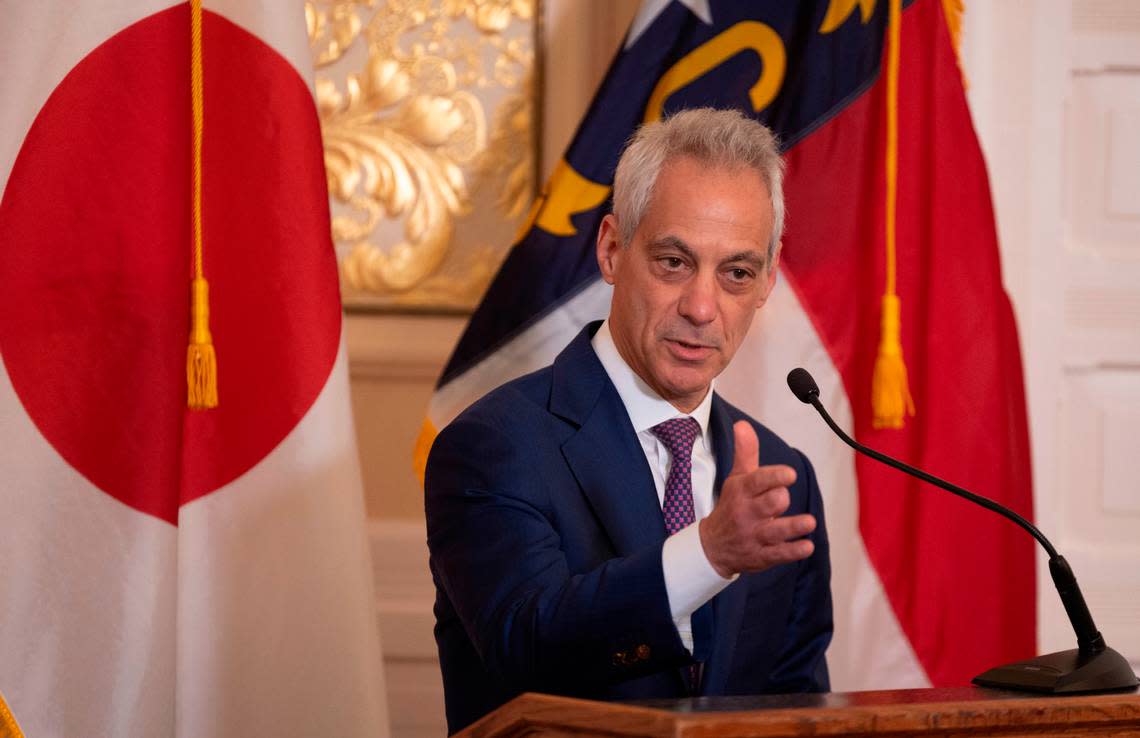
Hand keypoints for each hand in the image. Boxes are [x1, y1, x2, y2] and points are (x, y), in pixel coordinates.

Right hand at [698, 421, 816, 577]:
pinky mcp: (762, 555)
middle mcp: (747, 514)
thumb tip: (743, 424)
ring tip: (809, 522)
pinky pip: (779, 554)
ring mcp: (755, 536)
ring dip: (793, 527)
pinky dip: (793, 551)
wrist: (713, 546)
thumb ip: (745, 452)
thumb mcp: (737, 479)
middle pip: (769, 504)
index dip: (775, 477)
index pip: (757, 481)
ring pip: (775, 531)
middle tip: (783, 499)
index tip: (790, 474)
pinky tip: (807, 546)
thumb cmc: (732, 505)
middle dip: (780, 500)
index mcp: (742, 491)